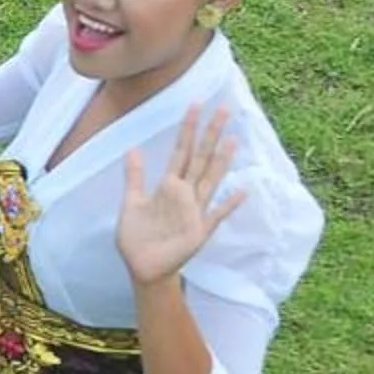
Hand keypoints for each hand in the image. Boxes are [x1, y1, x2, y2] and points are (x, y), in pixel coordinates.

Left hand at [118, 102, 245, 285]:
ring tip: (233, 139)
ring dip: (222, 160)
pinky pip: (217, 215)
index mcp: (169, 186)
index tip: (195, 105)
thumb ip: (134, 177)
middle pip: (201, 158)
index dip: (188, 129)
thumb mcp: (131, 203)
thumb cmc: (137, 237)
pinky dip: (229, 204)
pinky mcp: (200, 230)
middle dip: (211, 134)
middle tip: (223, 109)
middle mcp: (186, 193)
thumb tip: (133, 148)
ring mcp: (195, 210)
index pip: (182, 151)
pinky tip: (242, 190)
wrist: (142, 268)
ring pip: (211, 178)